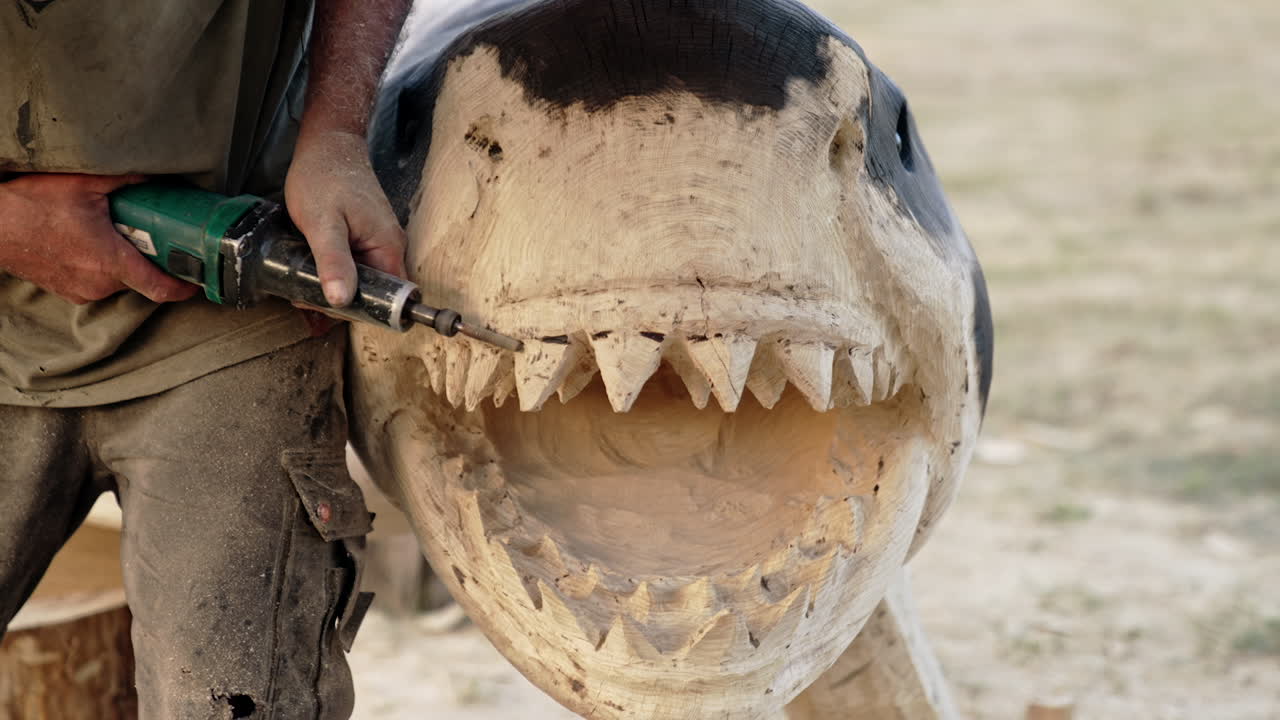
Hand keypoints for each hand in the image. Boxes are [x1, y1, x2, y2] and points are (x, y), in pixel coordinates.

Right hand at [0, 173, 197, 304]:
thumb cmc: (30, 206)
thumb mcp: (83, 184)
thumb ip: (125, 180)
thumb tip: (154, 174)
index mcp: (110, 262)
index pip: (160, 288)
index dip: (184, 288)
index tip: (197, 282)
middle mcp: (99, 284)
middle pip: (141, 278)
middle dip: (150, 259)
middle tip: (151, 235)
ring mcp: (81, 291)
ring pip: (119, 280)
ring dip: (123, 261)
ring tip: (114, 233)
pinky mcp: (67, 291)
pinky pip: (97, 282)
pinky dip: (102, 266)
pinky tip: (91, 242)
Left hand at [284, 129, 405, 306]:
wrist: (327, 144)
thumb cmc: (323, 177)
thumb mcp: (322, 223)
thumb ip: (333, 262)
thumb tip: (341, 300)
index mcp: (387, 247)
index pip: (388, 297)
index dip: (362, 310)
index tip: (329, 308)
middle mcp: (389, 247)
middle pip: (375, 292)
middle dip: (341, 300)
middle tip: (304, 295)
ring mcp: (379, 241)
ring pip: (364, 280)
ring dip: (336, 286)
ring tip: (302, 281)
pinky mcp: (366, 235)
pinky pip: (357, 265)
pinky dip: (336, 271)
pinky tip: (312, 267)